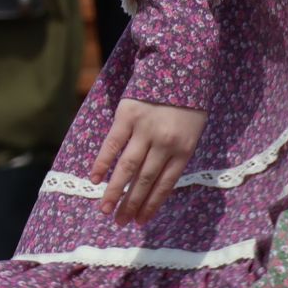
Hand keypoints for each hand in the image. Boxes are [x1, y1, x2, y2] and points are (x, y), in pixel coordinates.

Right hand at [89, 97, 206, 223]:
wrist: (179, 66)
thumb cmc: (187, 103)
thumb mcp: (193, 131)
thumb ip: (177, 154)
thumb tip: (156, 183)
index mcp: (184, 149)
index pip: (165, 185)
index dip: (151, 205)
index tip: (140, 221)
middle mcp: (164, 143)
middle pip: (145, 180)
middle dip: (131, 204)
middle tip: (120, 222)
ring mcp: (145, 130)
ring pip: (128, 167)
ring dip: (115, 191)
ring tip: (105, 209)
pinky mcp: (128, 116)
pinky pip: (112, 144)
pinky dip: (102, 163)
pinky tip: (94, 179)